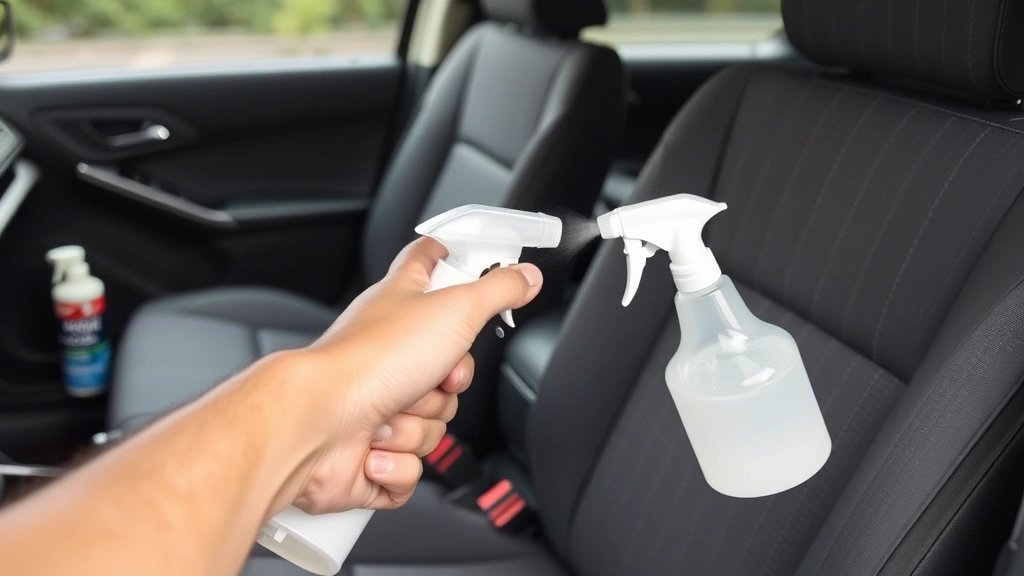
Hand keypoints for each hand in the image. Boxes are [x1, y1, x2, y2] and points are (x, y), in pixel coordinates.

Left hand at [276, 238, 542, 514]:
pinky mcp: (369, 453)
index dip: (448, 257)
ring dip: (418, 426)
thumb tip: (526, 274)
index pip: (427, 264)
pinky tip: (376, 447)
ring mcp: (377, 402)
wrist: (319, 423)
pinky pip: (411, 469)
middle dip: (448, 386)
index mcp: (401, 304)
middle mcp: (388, 352)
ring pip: (433, 423)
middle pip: (450, 369)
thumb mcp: (455, 309)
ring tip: (391, 412)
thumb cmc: (371, 360)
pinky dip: (398, 464)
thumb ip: (498, 290)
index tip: (463, 256)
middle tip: (435, 377)